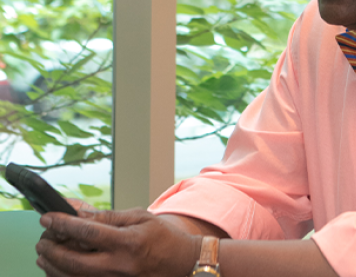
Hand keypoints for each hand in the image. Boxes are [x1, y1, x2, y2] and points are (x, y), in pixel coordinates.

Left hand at [36, 208, 201, 276]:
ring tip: (45, 256)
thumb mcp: (140, 217)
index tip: (48, 218)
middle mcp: (120, 265)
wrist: (184, 262)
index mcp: (128, 241)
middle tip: (42, 240)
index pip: (87, 231)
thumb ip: (109, 217)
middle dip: (52, 250)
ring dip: (54, 267)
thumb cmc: (164, 238)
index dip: (63, 224)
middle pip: (74, 261)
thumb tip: (80, 214)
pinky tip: (59, 270)